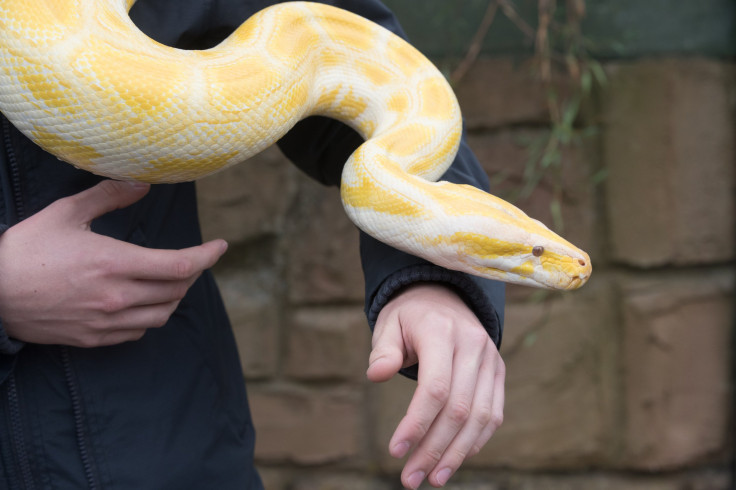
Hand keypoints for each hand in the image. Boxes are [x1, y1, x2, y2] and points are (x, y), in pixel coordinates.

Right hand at [0, 180, 226, 346]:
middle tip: (192, 259)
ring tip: (171, 280)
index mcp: (115, 263)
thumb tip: (143, 183)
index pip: (180, 265)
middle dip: (192, 273)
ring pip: (162, 314)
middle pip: (177, 290)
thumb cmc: (26, 249)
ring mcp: (107, 322)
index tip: (220, 247)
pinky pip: (139, 331)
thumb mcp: (66, 212)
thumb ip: (109, 196)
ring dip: (175, 296)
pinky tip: (143, 302)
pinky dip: (151, 315)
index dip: (207, 256)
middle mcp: (117, 297)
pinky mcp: (94, 338)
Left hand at [367, 283, 504, 488]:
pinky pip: (494, 414)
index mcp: (442, 332)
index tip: (395, 451)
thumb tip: (376, 375)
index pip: (435, 387)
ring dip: (457, 454)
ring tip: (433, 479)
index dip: (417, 424)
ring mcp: (491, 359)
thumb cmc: (409, 316)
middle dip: (434, 449)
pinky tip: (454, 460)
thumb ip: (383, 351)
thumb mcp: (388, 324)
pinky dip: (476, 441)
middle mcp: (473, 345)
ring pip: (480, 417)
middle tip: (411, 479)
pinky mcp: (498, 372)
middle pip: (458, 409)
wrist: (443, 295)